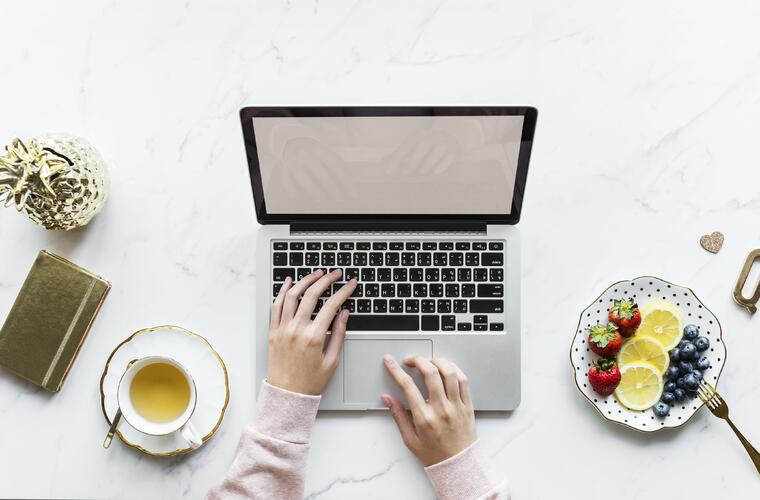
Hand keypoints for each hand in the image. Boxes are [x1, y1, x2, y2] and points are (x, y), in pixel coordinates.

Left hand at [267, 269, 356, 394]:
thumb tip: (344, 313)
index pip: (332, 305)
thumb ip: (339, 334)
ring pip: (292, 295)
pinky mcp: (273, 331)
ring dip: (305, 280)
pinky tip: (289, 282)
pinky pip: (276, 305)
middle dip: (326, 279)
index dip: (344, 291)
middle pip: (312, 294)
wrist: (287, 395)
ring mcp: (283, 329)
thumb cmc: (310, 381)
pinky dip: (283, 291)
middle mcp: (296, 330)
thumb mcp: (332, 360)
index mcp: (314, 337)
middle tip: (335, 274)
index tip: (350, 284)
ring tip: (316, 274)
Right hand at [382, 356, 475, 465]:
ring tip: (429, 361)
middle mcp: (441, 409)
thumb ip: (398, 416)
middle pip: (430, 373)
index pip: (407, 386)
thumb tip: (387, 398)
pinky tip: (446, 368)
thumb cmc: (435, 454)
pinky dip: (454, 369)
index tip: (390, 362)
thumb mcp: (410, 439)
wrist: (459, 465)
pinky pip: (463, 380)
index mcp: (424, 418)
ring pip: (449, 372)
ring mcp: (456, 406)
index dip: (396, 370)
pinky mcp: (467, 405)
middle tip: (410, 360)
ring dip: (437, 360)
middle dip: (417, 360)